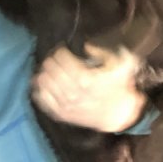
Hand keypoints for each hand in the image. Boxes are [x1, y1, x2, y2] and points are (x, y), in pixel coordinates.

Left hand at [31, 43, 146, 132]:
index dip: (60, 51)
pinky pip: (43, 100)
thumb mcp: (122, 64)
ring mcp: (66, 104)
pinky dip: (39, 90)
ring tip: (47, 69)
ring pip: (44, 83)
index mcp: (86, 78)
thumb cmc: (120, 87)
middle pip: (51, 68)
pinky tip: (42, 84)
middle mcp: (73, 91)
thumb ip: (105, 52)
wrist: (119, 114)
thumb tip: (87, 47)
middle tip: (54, 57)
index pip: (62, 58)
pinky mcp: (62, 114)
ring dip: (44, 72)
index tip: (62, 49)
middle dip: (51, 60)